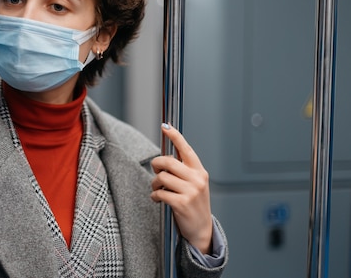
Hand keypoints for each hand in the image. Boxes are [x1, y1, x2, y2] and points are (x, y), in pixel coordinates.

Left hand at [150, 123, 212, 253]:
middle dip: (156, 165)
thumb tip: (164, 158)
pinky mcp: (182, 203)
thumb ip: (183, 171)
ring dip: (155, 183)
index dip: (175, 136)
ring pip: (162, 177)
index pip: (186, 149)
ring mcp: (191, 191)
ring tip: (157, 188)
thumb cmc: (194, 204)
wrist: (202, 229)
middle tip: (155, 171)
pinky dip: (155, 195)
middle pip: (168, 161)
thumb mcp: (195, 184)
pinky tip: (158, 198)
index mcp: (200, 171)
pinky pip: (160, 193)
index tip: (165, 126)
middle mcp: (197, 179)